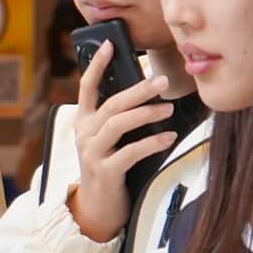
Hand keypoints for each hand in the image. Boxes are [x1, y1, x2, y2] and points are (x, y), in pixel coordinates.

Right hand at [66, 38, 179, 243]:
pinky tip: (168, 137)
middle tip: (162, 81)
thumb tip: (149, 91)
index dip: (97, 65)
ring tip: (168, 109)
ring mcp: (92, 153)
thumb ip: (118, 118)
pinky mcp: (104, 172)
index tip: (109, 44)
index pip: (86, 86)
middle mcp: (84, 134)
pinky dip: (152, 143)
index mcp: (83, 121)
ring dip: (146, 113)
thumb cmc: (109, 166)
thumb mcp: (108, 139)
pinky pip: (130, 152)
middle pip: (111, 103)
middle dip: (139, 90)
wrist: (96, 208)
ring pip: (119, 124)